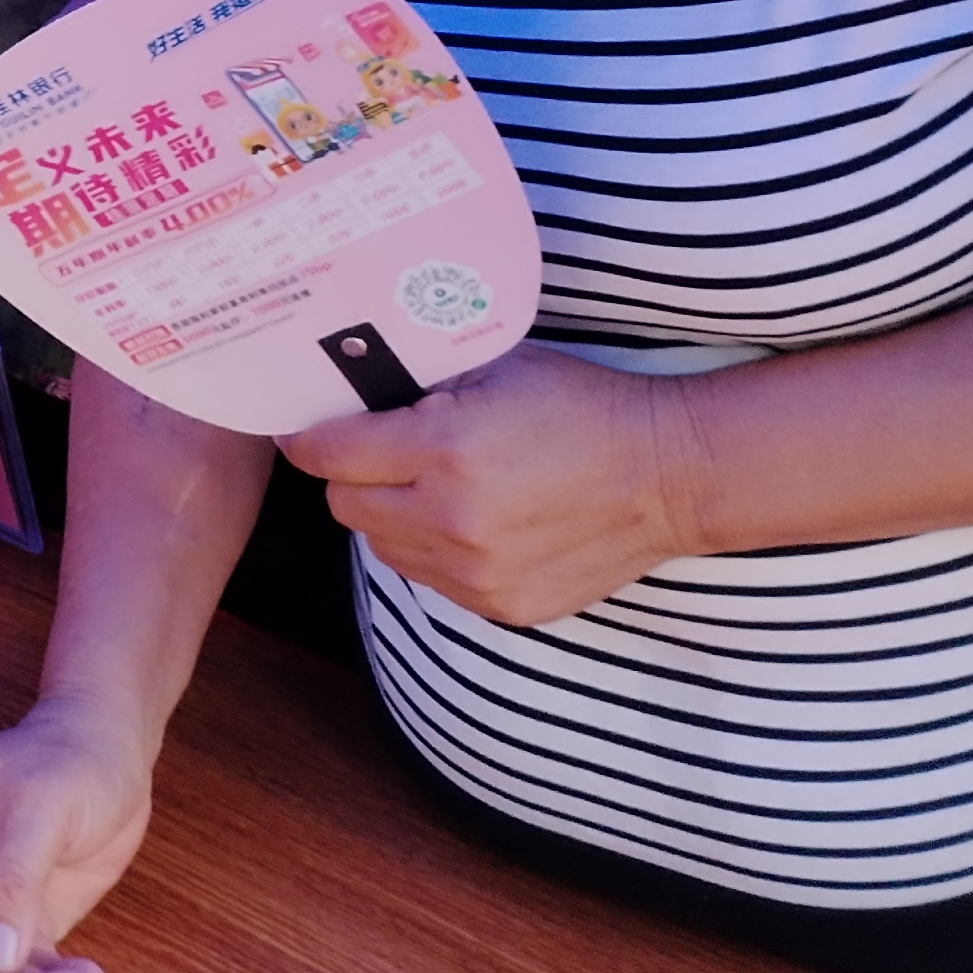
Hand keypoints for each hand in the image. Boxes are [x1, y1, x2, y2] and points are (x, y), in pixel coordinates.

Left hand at [282, 345, 714, 626]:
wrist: (668, 474)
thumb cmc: (578, 405)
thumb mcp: (493, 366)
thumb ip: (415, 382)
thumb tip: (344, 389)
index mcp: (445, 449)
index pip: (327, 455)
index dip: (308, 437)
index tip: (304, 428)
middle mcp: (453, 519)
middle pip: (344, 504)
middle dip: (353, 474)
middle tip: (383, 450)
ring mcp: (478, 574)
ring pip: (381, 547)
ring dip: (390, 515)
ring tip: (433, 485)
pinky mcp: (503, 607)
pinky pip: (430, 580)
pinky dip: (433, 551)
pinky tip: (472, 520)